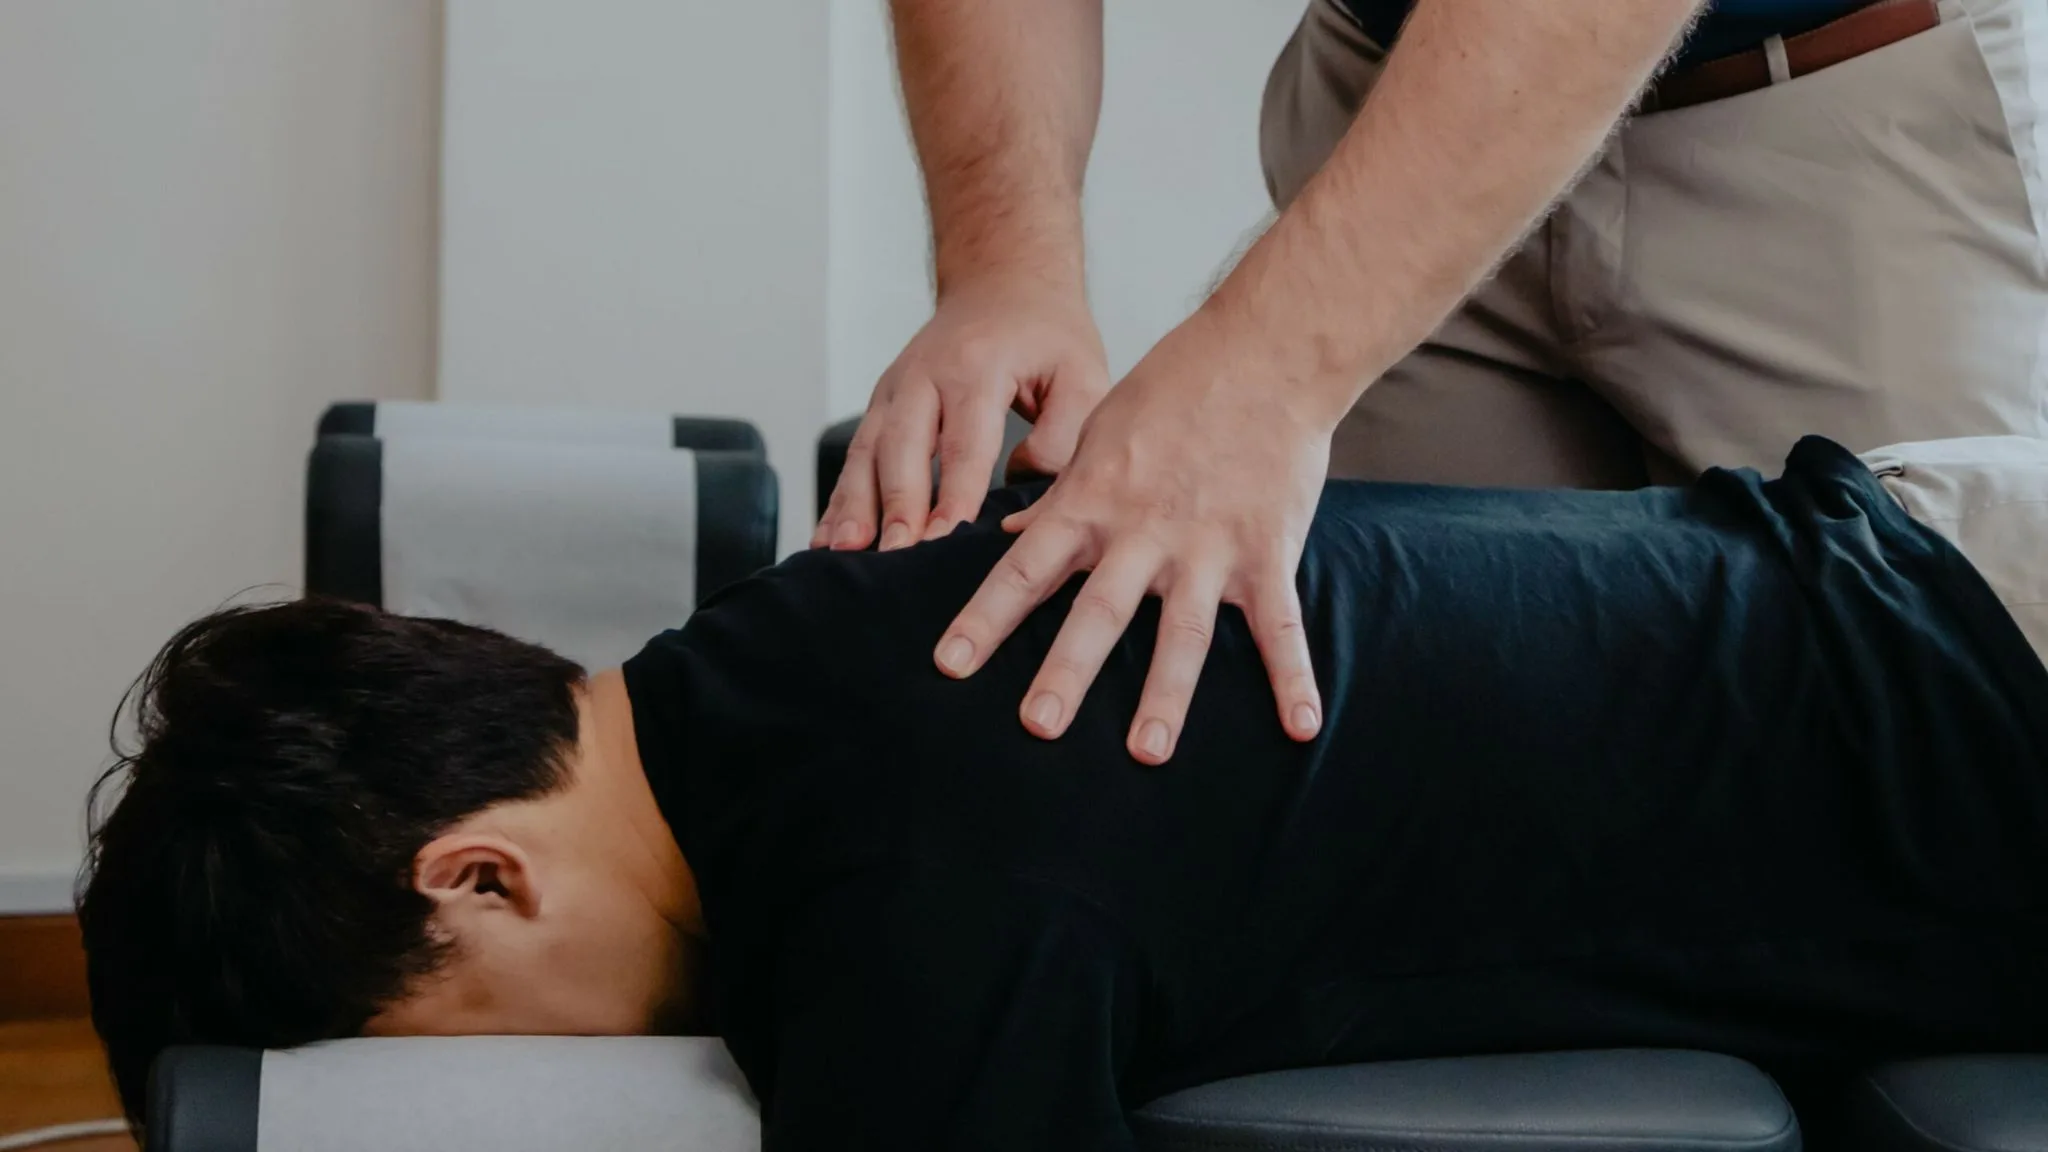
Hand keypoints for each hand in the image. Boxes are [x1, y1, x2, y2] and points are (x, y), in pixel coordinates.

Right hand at [814, 280, 1109, 551]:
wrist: (1004, 282)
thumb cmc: (1045, 334)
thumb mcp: (1081, 372)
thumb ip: (1063, 434)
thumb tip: (1025, 490)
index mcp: (977, 368)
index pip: (964, 442)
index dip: (953, 494)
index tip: (944, 537)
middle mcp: (925, 376)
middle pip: (903, 447)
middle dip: (897, 505)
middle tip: (894, 554)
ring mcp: (895, 389)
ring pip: (867, 451)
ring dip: (853, 504)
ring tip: (843, 552)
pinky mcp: (882, 404)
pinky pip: (855, 454)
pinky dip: (839, 497)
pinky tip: (827, 538)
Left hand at [931, 313, 1334, 764]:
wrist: (1266, 351)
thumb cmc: (1176, 386)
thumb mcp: (1100, 432)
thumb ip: (1059, 494)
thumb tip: (1012, 535)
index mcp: (1095, 501)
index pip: (1026, 568)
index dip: (985, 617)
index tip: (949, 664)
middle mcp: (1144, 531)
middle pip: (1099, 612)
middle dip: (1067, 670)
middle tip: (1038, 725)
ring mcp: (1209, 546)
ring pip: (1183, 632)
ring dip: (1165, 695)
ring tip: (1146, 751)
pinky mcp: (1267, 553)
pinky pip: (1282, 627)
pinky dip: (1294, 679)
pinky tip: (1301, 728)